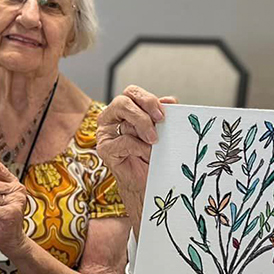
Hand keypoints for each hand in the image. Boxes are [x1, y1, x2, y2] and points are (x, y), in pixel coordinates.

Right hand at [96, 86, 175, 218]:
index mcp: (124, 108)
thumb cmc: (151, 154)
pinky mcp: (105, 149)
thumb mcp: (160, 129)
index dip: (147, 99)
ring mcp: (105, 133)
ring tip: (155, 143)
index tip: (162, 114)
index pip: (131, 92)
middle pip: (122, 101)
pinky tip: (146, 154)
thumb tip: (169, 100)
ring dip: (144, 132)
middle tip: (159, 123)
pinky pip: (124, 141)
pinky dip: (139, 147)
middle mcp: (111, 118)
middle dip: (143, 113)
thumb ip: (162, 113)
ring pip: (124, 122)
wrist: (146, 181)